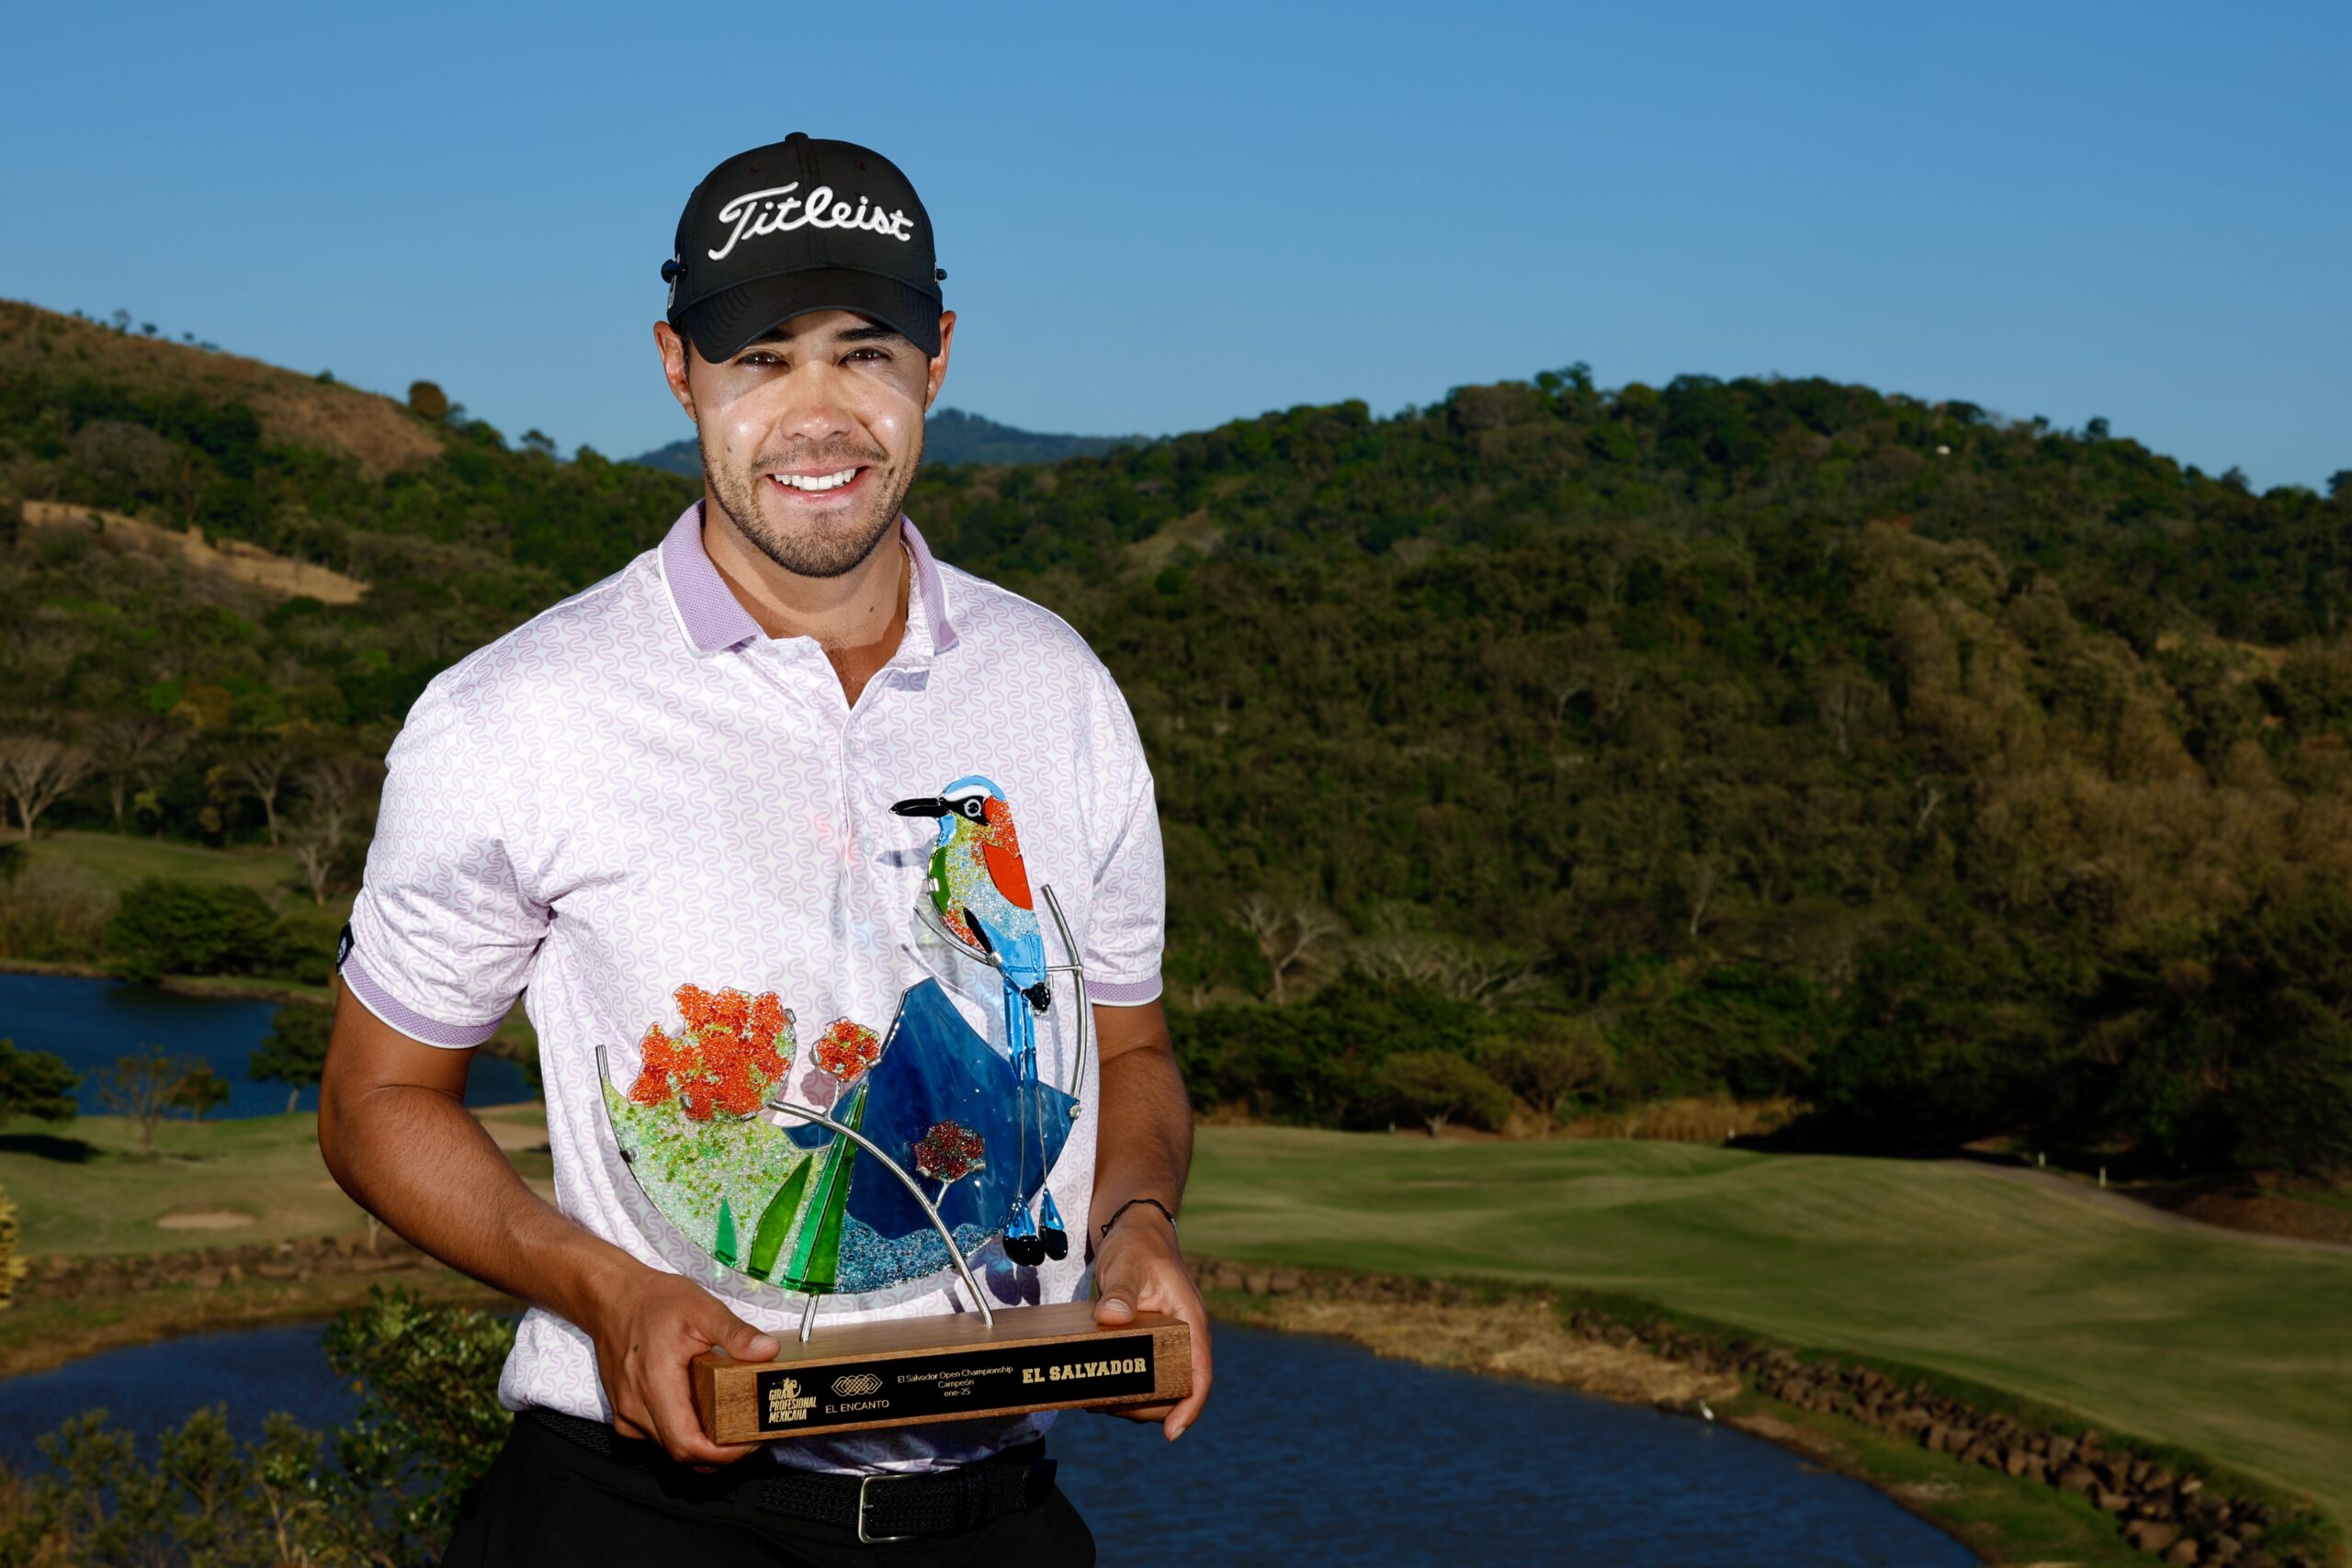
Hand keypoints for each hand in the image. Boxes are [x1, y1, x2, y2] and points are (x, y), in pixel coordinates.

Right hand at [577, 1262, 780, 1468]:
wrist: (612, 1298)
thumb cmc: (654, 1302)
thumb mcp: (702, 1309)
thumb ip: (736, 1333)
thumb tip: (768, 1351)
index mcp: (656, 1385)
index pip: (687, 1443)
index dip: (722, 1454)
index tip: (750, 1442)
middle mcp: (635, 1407)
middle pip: (681, 1452)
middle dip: (719, 1452)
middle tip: (750, 1434)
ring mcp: (626, 1413)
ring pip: (668, 1447)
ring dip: (701, 1445)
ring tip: (732, 1425)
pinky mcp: (624, 1412)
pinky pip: (655, 1436)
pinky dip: (681, 1433)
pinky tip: (702, 1415)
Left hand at [1092, 1210, 1212, 1439]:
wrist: (1133, 1231)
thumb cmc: (1137, 1245)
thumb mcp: (1127, 1264)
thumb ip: (1121, 1290)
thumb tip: (1113, 1318)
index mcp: (1190, 1320)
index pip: (1200, 1373)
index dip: (1190, 1406)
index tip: (1173, 1433)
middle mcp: (1183, 1336)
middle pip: (1177, 1389)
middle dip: (1148, 1409)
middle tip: (1109, 1409)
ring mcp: (1166, 1341)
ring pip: (1159, 1387)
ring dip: (1133, 1402)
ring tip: (1097, 1402)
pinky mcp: (1148, 1342)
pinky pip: (1143, 1375)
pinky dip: (1124, 1387)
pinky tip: (1097, 1388)